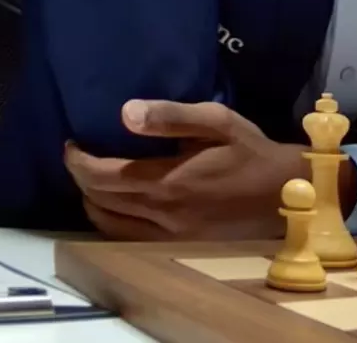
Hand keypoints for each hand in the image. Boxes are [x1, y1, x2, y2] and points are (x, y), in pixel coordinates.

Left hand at [64, 100, 308, 240]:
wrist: (284, 193)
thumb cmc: (251, 152)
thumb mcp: (218, 122)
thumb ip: (172, 116)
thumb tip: (125, 113)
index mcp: (167, 181)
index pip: (102, 176)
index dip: (78, 160)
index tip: (72, 143)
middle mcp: (161, 213)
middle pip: (99, 200)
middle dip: (81, 177)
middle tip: (79, 156)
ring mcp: (167, 234)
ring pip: (108, 223)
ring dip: (91, 201)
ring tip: (92, 179)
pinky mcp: (176, 244)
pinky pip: (127, 238)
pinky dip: (110, 221)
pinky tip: (116, 205)